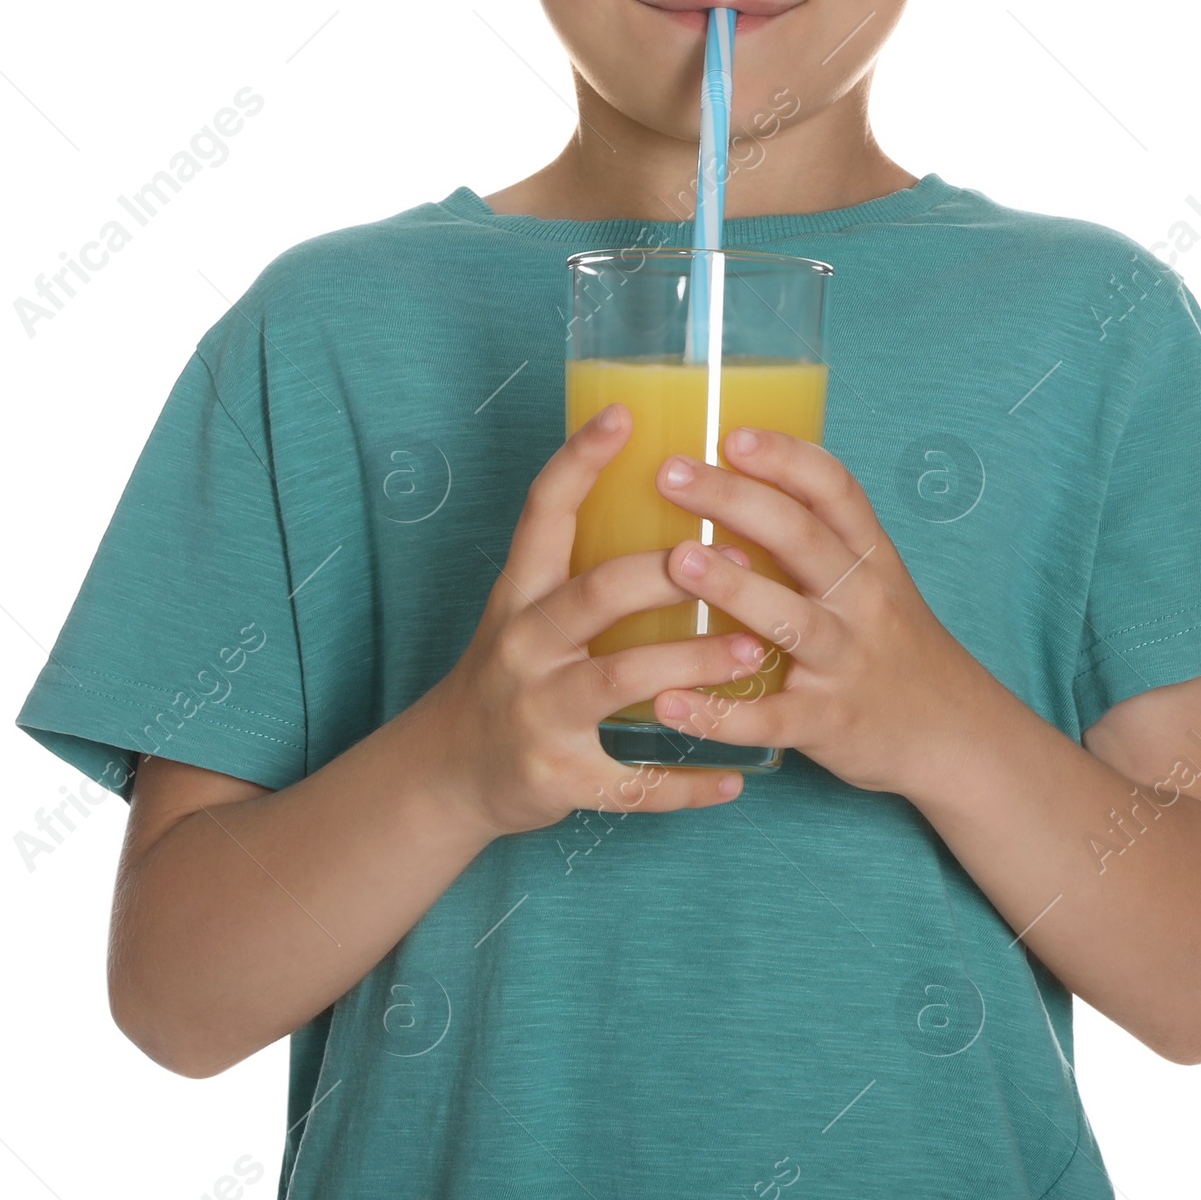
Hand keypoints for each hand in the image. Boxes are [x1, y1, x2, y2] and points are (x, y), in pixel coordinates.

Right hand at [421, 404, 763, 838]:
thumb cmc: (513, 672)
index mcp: (520, 593)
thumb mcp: (526, 609)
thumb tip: (669, 494)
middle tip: (734, 551)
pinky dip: (686, 784)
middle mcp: (523, 645)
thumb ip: (582, 563)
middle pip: (594, 594)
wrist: (449, 772)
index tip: (624, 415)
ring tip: (751, 652)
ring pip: (620, 680)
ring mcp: (539, 713)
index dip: (580, 461)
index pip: (543, 513)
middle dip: (664, 572)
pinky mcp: (557, 776)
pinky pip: (631, 783)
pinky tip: (737, 779)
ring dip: (690, 664)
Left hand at [649, 428, 973, 795]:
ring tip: (677, 559)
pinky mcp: (828, 723)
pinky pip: (769, 718)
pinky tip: (668, 700)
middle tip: (672, 474)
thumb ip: (816, 538)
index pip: (834, 490)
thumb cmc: (892, 643)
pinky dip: (719, 714)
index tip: (732, 434)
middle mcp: (862, 601)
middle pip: (802, 538)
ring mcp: (846, 662)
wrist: (955, 735)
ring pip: (789, 620)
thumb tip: (729, 481)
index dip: (785, 458)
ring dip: (732, 588)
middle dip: (736, 500)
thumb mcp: (873, 580)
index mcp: (869, 557)